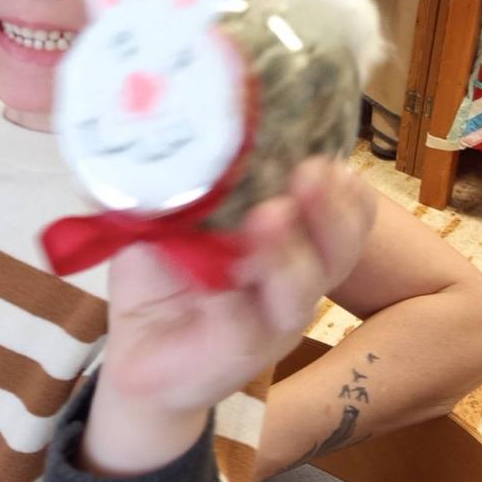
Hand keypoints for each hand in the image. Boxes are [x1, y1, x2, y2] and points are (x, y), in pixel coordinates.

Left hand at [81, 158, 375, 474]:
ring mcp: (269, 326)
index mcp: (294, 246)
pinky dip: (231, 301)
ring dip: (288, 252)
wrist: (132, 353)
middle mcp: (294, 285)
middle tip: (310, 174)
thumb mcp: (176, 216)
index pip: (348, 217)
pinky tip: (218, 283)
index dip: (348, 191)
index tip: (327, 159)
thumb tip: (192, 125)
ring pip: (300, 293)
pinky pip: (243, 327)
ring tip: (271, 215)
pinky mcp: (233, 356)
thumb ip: (195, 183)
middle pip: (340, 252)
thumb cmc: (162, 277)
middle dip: (331, 211)